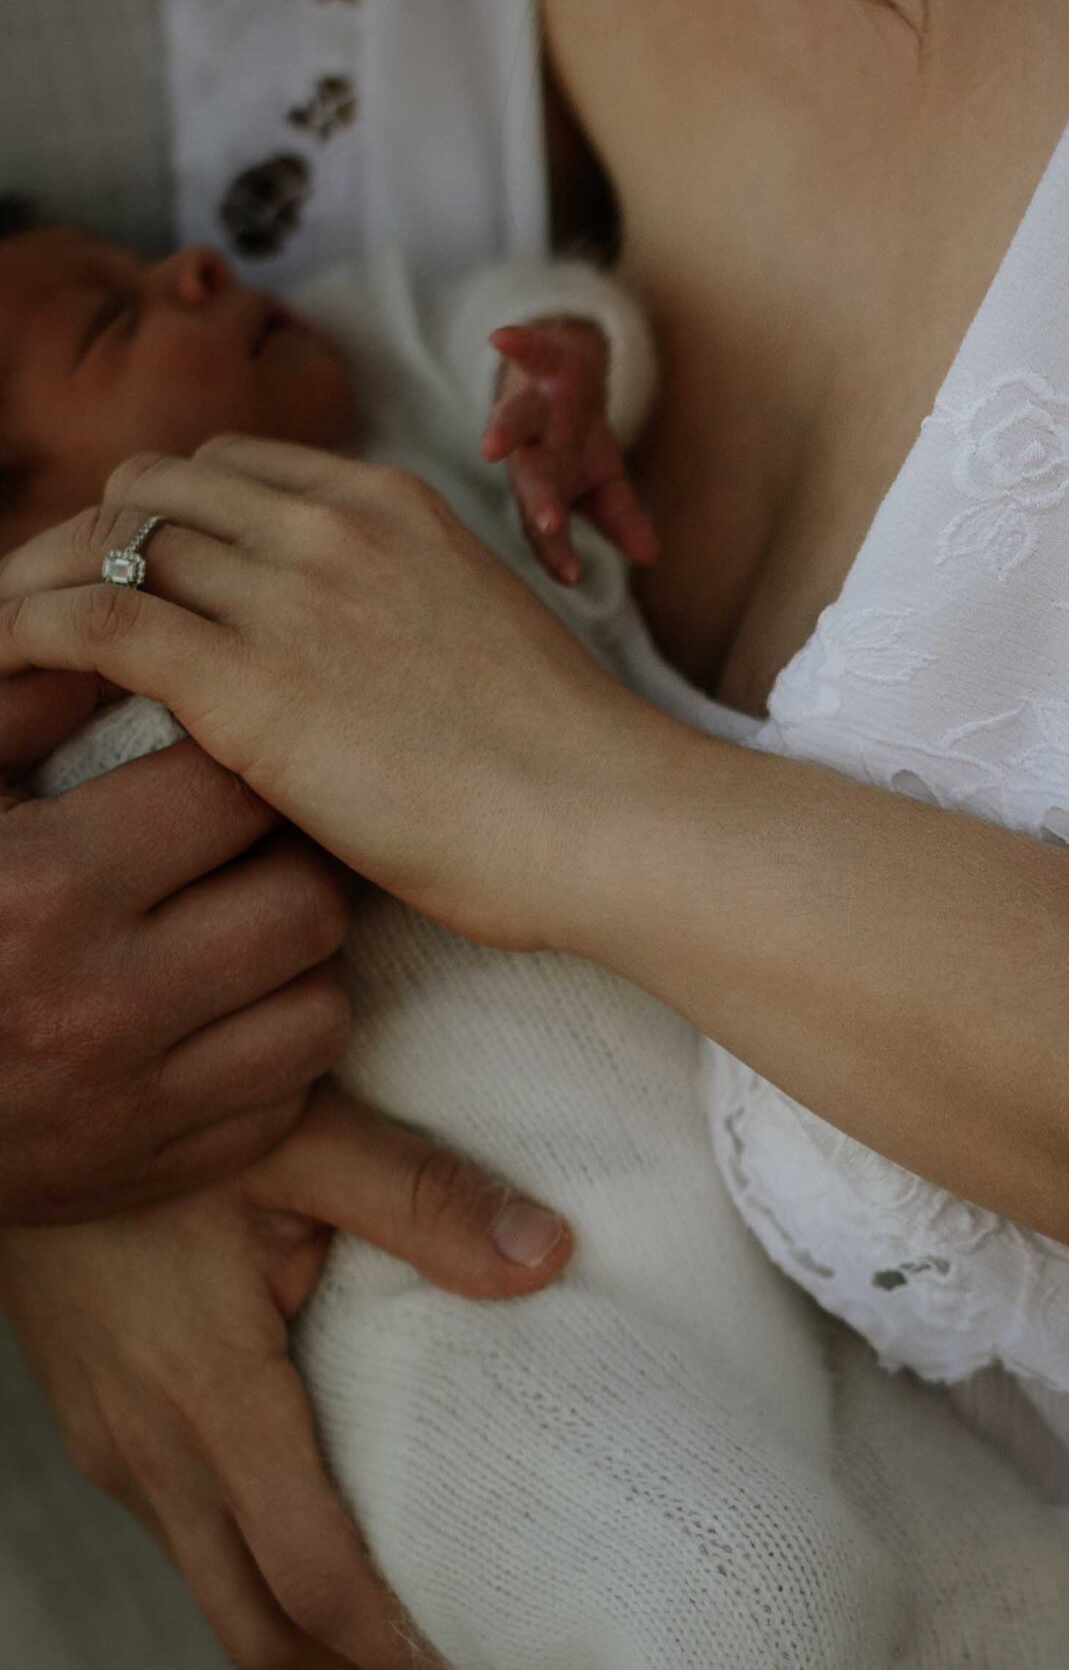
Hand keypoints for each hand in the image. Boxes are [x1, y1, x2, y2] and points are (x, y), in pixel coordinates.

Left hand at [0, 447, 665, 946]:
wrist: (601, 811)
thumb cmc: (557, 754)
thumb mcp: (475, 627)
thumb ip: (395, 606)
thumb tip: (342, 649)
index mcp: (387, 502)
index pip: (223, 464)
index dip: (160, 514)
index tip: (132, 575)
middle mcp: (329, 523)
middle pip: (150, 485)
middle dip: (85, 540)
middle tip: (50, 615)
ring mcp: (288, 595)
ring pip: (108, 537)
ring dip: (40, 584)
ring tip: (9, 647)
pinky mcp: (249, 686)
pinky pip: (94, 623)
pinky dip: (28, 636)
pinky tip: (7, 671)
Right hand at [0, 669, 351, 1221]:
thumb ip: (27, 701)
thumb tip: (129, 614)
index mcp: (44, 887)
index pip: (232, 790)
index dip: (246, 755)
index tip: (229, 747)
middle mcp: (101, 1002)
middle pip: (305, 897)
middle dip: (292, 854)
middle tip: (256, 835)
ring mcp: (132, 1103)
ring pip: (321, 1001)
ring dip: (299, 953)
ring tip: (244, 913)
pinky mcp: (152, 1171)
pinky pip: (286, 1096)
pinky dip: (272, 1046)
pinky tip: (221, 1004)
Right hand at [0, 1085, 572, 1669]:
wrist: (25, 1106)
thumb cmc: (165, 1124)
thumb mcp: (300, 1140)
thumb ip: (421, 1197)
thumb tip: (548, 1254)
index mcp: (207, 1392)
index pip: (306, 1571)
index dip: (387, 1638)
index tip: (461, 1655)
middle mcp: (151, 1446)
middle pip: (254, 1620)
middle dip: (344, 1665)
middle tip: (442, 1662)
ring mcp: (118, 1447)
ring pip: (214, 1583)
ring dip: (296, 1622)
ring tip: (395, 1627)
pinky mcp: (104, 1429)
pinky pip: (185, 1532)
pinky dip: (252, 1567)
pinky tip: (311, 1543)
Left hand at [482, 316, 658, 585]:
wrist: (561, 381)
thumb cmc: (574, 445)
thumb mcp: (603, 481)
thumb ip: (620, 518)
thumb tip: (650, 557)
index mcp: (545, 485)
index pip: (547, 524)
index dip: (556, 550)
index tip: (573, 575)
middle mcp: (531, 451)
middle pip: (533, 478)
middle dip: (540, 501)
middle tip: (549, 525)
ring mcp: (533, 408)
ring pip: (516, 420)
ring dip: (506, 432)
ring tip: (492, 448)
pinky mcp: (544, 367)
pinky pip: (532, 352)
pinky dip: (519, 343)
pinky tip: (501, 337)